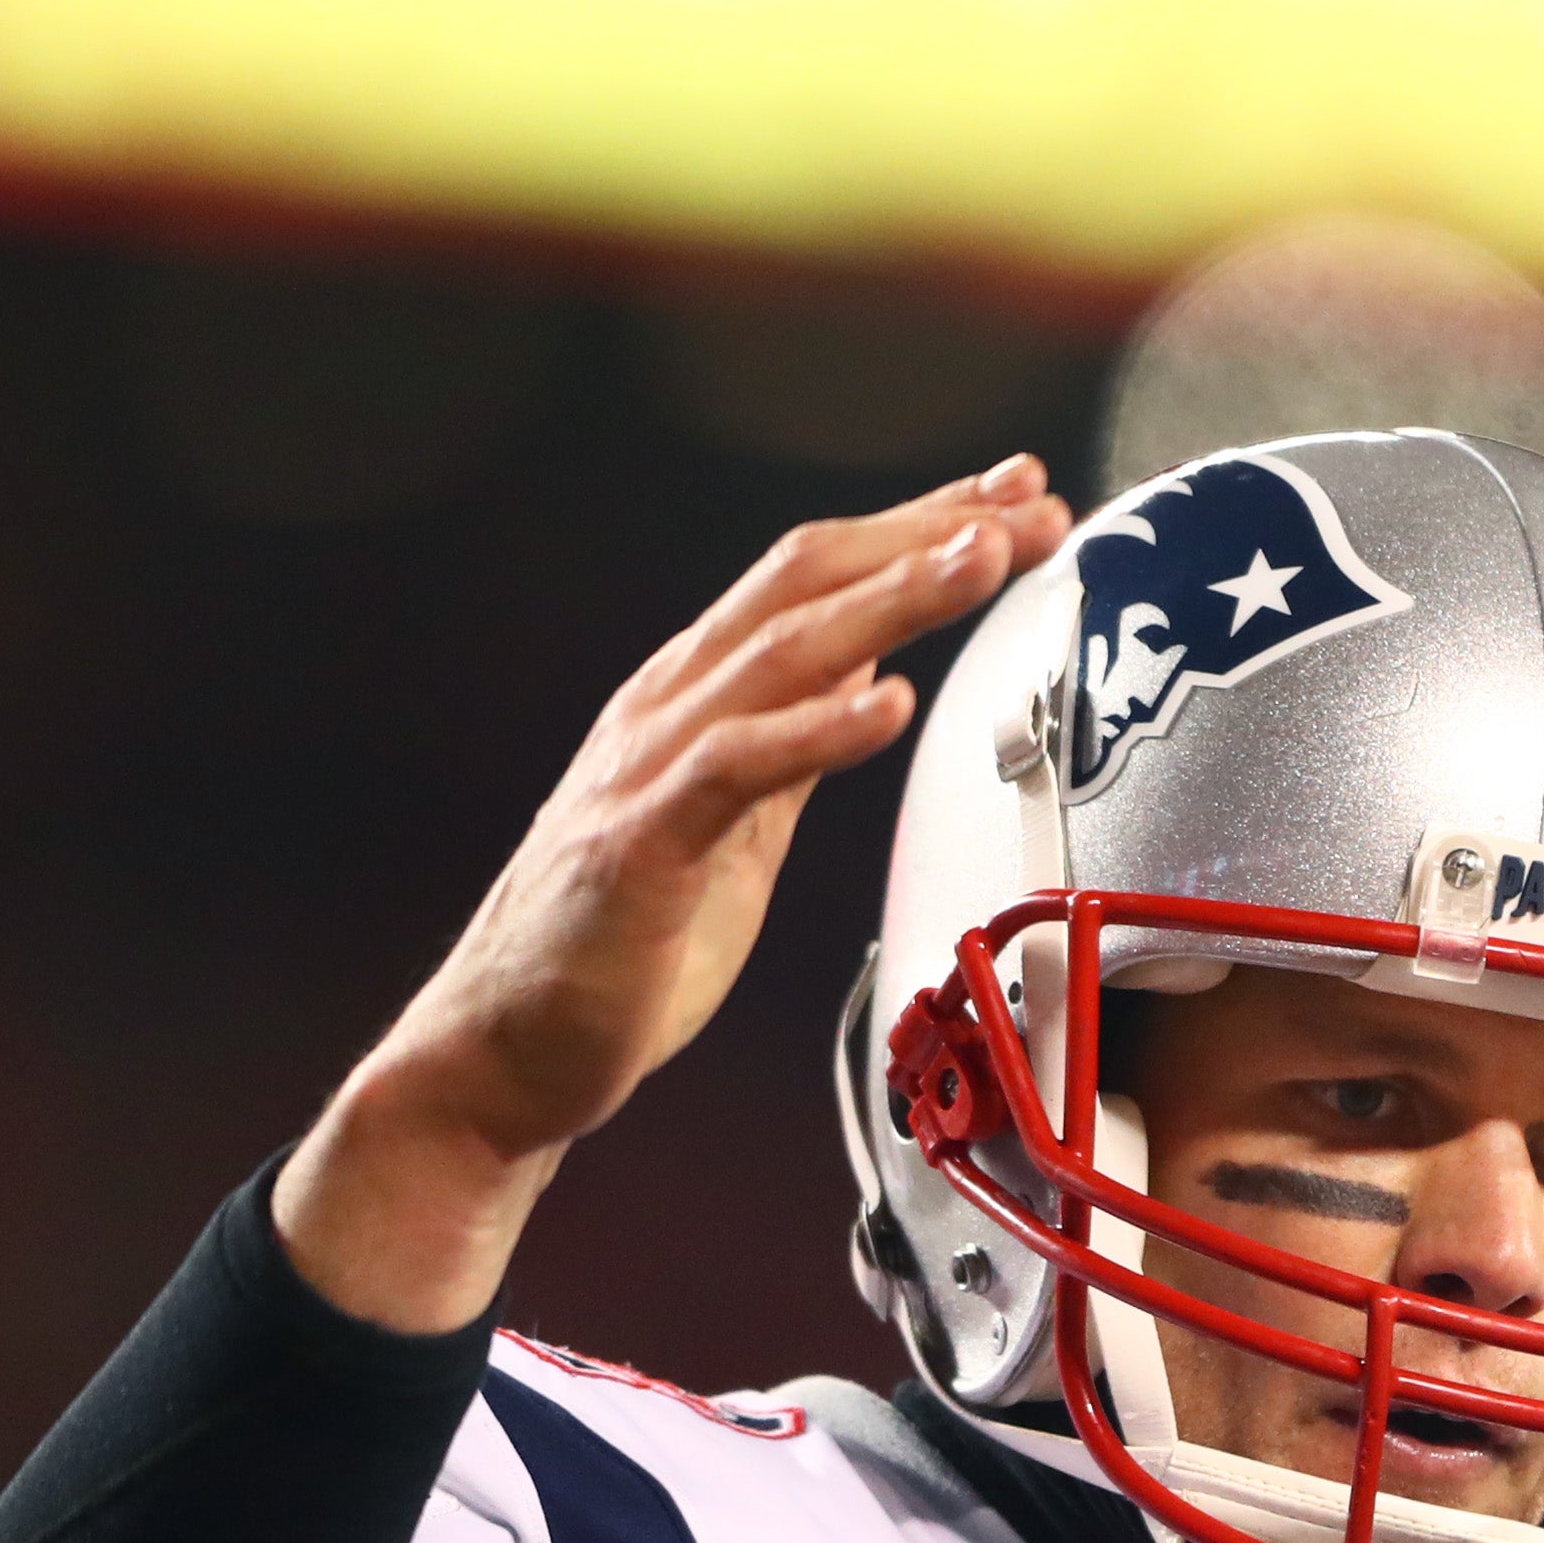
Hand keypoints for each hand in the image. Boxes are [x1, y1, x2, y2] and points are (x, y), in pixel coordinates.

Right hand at [276, 455, 1073, 1330]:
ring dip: (891, 598)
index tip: (1017, 495)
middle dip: (925, 533)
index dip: (918, 526)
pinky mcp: (641, 844)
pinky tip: (889, 705)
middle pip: (807, 582)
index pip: (817, 579)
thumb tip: (871, 675)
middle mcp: (671, 705)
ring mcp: (649, 767)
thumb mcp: (741, 821)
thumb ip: (796, 743)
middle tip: (1033, 506)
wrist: (511, 1047)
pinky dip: (817, 729)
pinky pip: (737, 768)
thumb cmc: (628, 945)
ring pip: (781, 651)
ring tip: (982, 561)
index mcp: (699, 696)